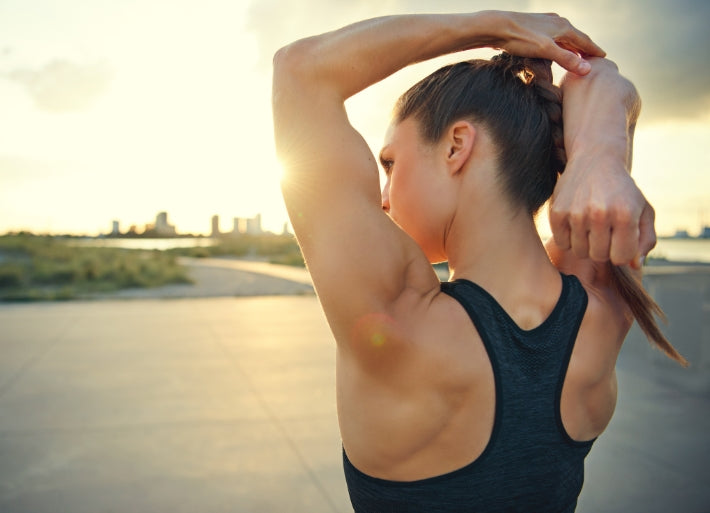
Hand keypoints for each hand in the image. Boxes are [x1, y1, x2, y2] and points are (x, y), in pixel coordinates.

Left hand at [488, 11, 605, 74]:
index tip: (604, 58)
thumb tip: (587, 69)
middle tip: (594, 58)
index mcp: (564, 27)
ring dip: (572, 46)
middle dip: (585, 48)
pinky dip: (560, 44)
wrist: (497, 26)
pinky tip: (555, 48)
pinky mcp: (534, 26)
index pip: (584, 41)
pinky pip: (553, 36)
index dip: (594, 50)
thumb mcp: (546, 51)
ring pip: (564, 36)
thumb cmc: (521, 38)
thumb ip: (566, 60)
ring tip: (577, 55)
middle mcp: (557, 22)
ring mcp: (545, 23)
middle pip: (576, 37)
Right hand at [549, 153, 655, 268]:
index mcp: (625, 214)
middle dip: (604, 248)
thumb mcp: (643, 211)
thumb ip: (646, 240)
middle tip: (605, 231)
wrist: (595, 159)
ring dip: (586, 244)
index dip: (622, 251)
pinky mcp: (557, 212)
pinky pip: (562, 243)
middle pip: (599, 257)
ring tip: (590, 227)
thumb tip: (634, 266)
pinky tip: (576, 223)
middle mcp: (600, 214)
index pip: (621, 258)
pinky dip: (569, 238)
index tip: (620, 237)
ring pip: (580, 252)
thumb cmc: (623, 190)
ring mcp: (576, 213)